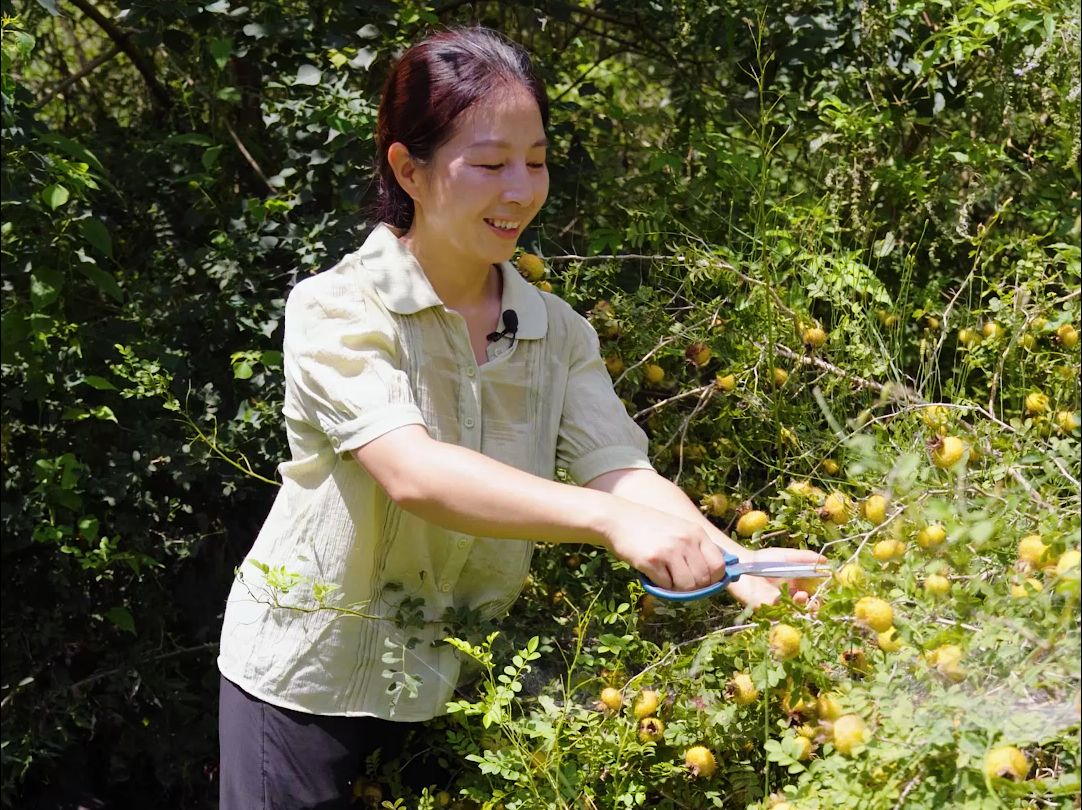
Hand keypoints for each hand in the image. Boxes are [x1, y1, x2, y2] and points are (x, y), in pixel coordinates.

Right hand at [603, 504, 729, 591]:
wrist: (618, 518)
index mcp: (697, 532)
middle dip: (693, 587)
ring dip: (677, 588)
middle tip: (679, 581)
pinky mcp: (651, 561)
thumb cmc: (649, 526)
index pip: (719, 566)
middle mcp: (686, 541)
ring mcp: (669, 551)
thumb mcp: (679, 529)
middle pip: (703, 580)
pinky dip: (660, 585)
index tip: (702, 581)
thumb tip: (715, 575)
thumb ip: (696, 547)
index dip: (713, 579)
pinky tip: (652, 572)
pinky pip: (665, 586)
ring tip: (666, 576)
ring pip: (686, 587)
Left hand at [725, 547, 829, 609]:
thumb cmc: (764, 559)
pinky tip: (784, 599)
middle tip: (815, 600)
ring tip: (801, 595)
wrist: (742, 562)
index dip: (820, 595)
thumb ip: (805, 558)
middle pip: (804, 608)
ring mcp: (776, 605)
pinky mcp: (762, 608)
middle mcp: (788, 599)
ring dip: (799, 607)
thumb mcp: (787, 556)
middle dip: (812, 607)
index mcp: (796, 587)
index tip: (826, 591)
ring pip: (791, 613)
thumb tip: (825, 561)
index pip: (812, 595)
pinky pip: (774, 613)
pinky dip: (781, 609)